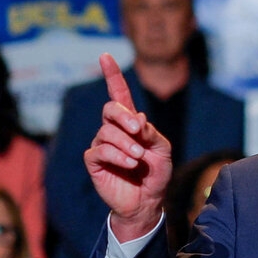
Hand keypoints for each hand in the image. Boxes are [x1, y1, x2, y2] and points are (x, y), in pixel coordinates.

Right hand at [84, 54, 172, 238]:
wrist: (147, 201)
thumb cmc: (156, 173)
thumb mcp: (163, 149)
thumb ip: (151, 132)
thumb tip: (137, 119)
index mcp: (130, 122)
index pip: (118, 94)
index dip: (112, 75)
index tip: (106, 55)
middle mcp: (113, 130)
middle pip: (110, 109)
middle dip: (123, 116)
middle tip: (138, 130)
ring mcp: (102, 145)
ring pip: (107, 132)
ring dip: (126, 143)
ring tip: (138, 157)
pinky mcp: (95, 162)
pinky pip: (101, 150)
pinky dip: (118, 155)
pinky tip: (130, 163)